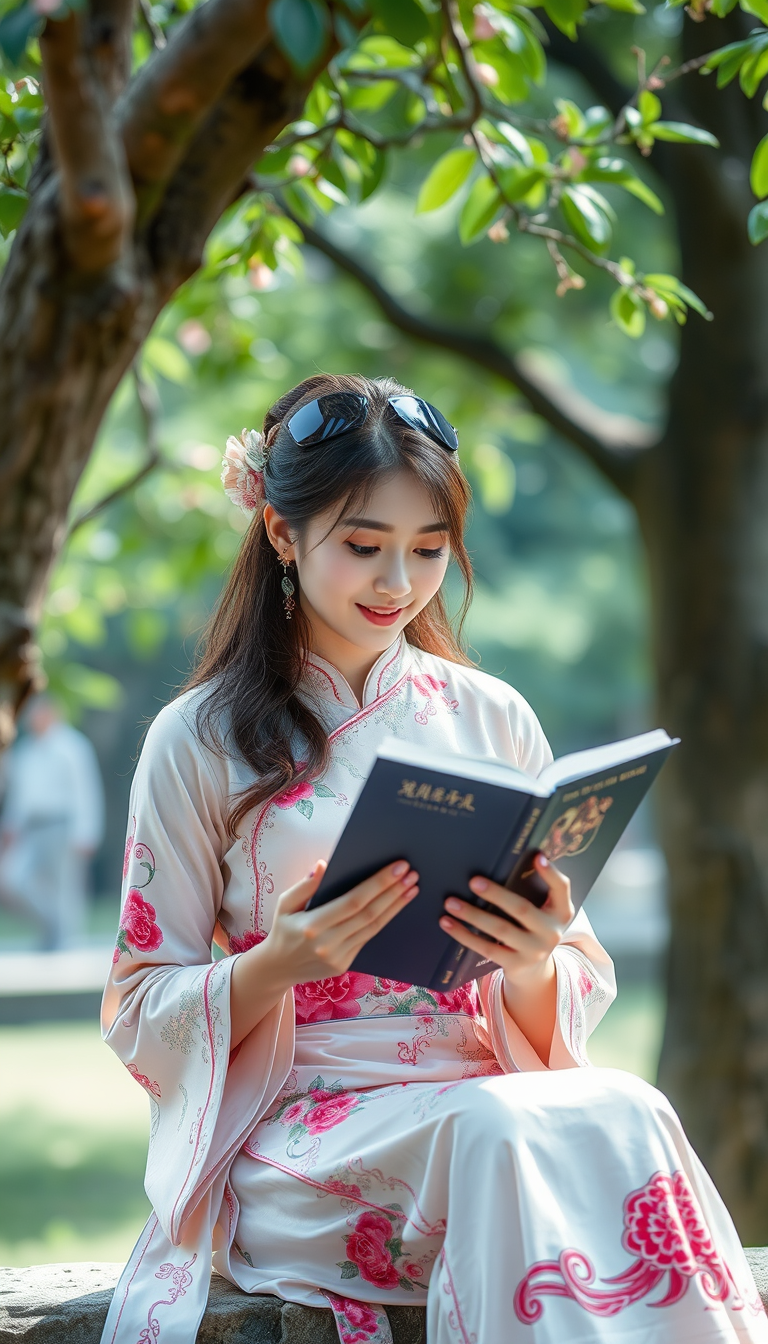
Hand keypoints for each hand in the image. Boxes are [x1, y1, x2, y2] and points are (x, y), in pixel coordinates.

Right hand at [258, 858, 418, 989]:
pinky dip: (384, 920)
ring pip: (373, 927)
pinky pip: (368, 938)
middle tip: (411, 874)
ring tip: (411, 888)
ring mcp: (337, 957)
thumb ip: (305, 885)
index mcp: (312, 925)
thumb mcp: (285, 903)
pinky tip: (395, 906)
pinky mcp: (344, 965)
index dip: (378, 883)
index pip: (353, 901)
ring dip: (395, 906)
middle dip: (393, 892)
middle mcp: (327, 943)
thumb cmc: (283, 928)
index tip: (397, 867)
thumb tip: (324, 865)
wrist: (278, 968)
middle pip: (369, 914)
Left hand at [439, 852, 573, 990]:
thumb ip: (535, 890)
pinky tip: (448, 923)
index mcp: (561, 911)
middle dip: (496, 894)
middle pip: (522, 909)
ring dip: (473, 915)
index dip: (551, 874)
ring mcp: (534, 950)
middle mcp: (551, 932)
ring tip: (450, 903)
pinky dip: (465, 935)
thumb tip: (509, 861)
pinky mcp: (515, 964)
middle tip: (473, 881)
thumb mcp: (544, 912)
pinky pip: (486, 948)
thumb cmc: (534, 929)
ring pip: (500, 930)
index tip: (537, 857)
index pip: (562, 889)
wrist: (535, 971)